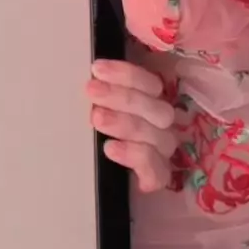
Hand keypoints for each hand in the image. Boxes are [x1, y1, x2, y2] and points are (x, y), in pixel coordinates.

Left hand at [88, 53, 182, 194]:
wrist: (97, 179)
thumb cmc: (96, 137)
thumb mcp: (95, 112)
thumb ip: (98, 97)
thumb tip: (86, 78)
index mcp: (151, 104)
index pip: (150, 84)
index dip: (126, 74)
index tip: (97, 69)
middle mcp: (161, 127)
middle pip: (156, 108)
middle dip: (122, 97)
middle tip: (92, 91)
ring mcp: (162, 153)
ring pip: (158, 136)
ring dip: (126, 123)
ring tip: (97, 119)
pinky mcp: (156, 178)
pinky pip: (156, 170)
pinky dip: (134, 156)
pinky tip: (111, 148)